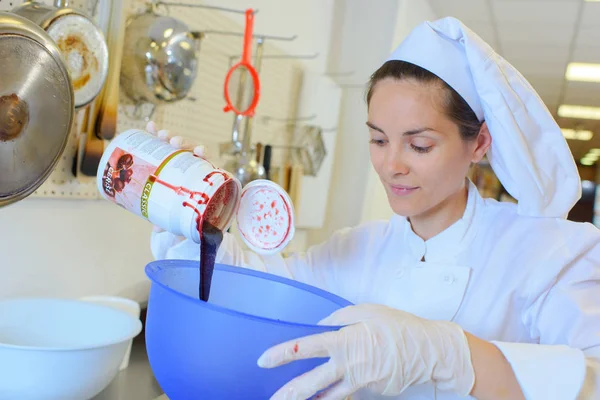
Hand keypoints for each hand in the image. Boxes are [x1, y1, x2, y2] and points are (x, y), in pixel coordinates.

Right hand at [146, 121, 206, 232]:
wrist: (179, 209)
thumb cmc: (185, 211)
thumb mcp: (181, 217)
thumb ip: (172, 221)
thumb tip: (158, 228)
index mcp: (200, 175)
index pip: (204, 159)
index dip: (202, 152)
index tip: (199, 151)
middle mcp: (190, 164)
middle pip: (189, 148)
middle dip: (183, 142)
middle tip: (174, 142)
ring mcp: (177, 158)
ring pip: (174, 144)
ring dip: (168, 136)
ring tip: (161, 135)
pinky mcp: (163, 156)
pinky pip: (159, 143)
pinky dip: (154, 134)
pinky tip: (149, 127)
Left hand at [258, 304, 474, 399]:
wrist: (428, 351)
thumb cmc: (398, 326)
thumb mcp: (367, 311)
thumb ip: (340, 318)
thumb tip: (320, 325)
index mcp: (345, 341)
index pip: (306, 348)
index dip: (283, 354)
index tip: (264, 360)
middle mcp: (349, 365)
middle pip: (312, 383)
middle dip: (289, 393)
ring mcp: (359, 382)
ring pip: (327, 397)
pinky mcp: (369, 391)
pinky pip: (346, 395)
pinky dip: (332, 399)